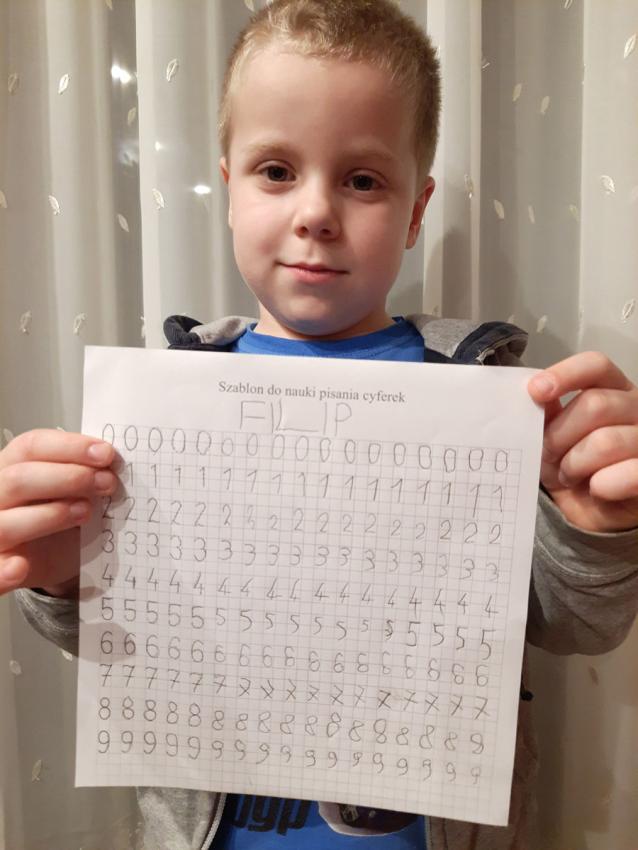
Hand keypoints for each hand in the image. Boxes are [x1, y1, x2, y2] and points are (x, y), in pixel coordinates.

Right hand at [0, 430, 117, 596]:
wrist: (51, 556)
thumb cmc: (60, 513)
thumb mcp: (71, 489)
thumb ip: (83, 473)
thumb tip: (112, 464)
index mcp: (10, 465)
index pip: (31, 446)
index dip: (70, 447)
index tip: (106, 454)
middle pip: (19, 478)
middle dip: (69, 478)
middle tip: (107, 483)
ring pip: (7, 522)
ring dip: (50, 515)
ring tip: (85, 513)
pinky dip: (4, 571)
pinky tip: (21, 566)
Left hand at [528, 352, 637, 532]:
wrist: (593, 513)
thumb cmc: (573, 467)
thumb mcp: (553, 437)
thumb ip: (547, 412)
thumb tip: (536, 392)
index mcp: (613, 390)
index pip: (596, 365)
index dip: (566, 374)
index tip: (536, 392)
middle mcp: (637, 408)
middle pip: (595, 404)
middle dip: (559, 434)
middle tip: (548, 456)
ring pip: (606, 441)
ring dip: (575, 464)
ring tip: (570, 476)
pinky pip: (630, 473)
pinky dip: (603, 484)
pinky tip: (597, 489)